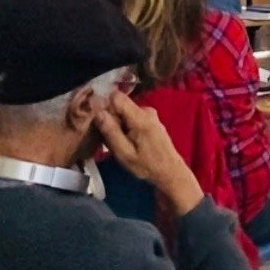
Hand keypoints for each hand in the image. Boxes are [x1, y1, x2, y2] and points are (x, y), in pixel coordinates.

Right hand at [96, 92, 203, 214]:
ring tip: (118, 143)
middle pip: (120, 105)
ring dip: (118, 124)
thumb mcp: (124, 153)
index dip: (105, 106)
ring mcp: (150, 114)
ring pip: (125, 112)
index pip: (116, 96)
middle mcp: (146, 110)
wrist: (170, 172)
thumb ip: (111, 132)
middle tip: (108, 139)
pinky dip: (125, 127)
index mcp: (140, 116)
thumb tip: (98, 112)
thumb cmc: (147, 166)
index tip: (100, 122)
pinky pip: (132, 117)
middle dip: (110, 118)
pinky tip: (127, 142)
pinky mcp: (151, 120)